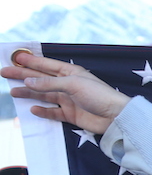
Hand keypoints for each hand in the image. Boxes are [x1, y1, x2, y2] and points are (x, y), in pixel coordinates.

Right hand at [2, 50, 128, 135]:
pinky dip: (43, 110)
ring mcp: (69, 100)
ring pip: (44, 95)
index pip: (46, 65)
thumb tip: (28, 81)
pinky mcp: (71, 114)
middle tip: (4, 73)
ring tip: (13, 92)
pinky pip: (53, 112)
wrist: (116, 117)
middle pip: (41, 79)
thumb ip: (49, 83)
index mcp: (71, 73)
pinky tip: (33, 109)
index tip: (14, 57)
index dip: (30, 61)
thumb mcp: (73, 85)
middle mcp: (68, 85)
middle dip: (23, 75)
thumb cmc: (99, 96)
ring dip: (29, 92)